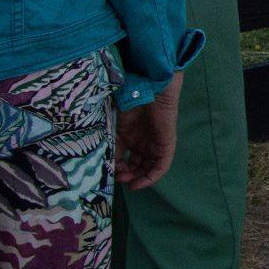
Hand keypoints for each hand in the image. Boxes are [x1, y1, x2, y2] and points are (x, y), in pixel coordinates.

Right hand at [115, 71, 181, 190]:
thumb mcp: (110, 125)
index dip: (114, 170)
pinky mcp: (166, 143)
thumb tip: (101, 164)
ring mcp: (153, 142)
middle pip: (135, 166)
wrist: (147, 84)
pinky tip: (139, 183)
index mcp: (127, 135)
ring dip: (137, 178)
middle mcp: (140, 141)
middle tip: (117, 179)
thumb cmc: (125, 100)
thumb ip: (107, 143)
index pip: (121, 159)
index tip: (104, 175)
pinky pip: (161, 165)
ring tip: (126, 182)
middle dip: (125, 176)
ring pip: (148, 168)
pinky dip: (151, 177)